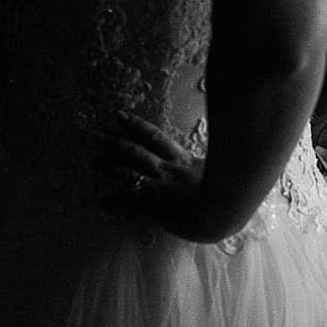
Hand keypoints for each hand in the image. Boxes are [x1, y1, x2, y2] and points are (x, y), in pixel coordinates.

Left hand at [92, 110, 224, 242]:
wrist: (223, 211)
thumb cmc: (231, 195)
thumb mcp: (226, 173)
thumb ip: (218, 165)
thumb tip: (232, 157)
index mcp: (183, 161)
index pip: (155, 138)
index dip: (136, 126)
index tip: (119, 116)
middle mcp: (166, 169)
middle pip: (135, 150)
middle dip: (115, 141)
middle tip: (97, 134)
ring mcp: (158, 185)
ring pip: (127, 170)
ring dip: (109, 165)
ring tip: (94, 160)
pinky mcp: (153, 204)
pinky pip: (128, 201)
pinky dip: (113, 201)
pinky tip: (101, 201)